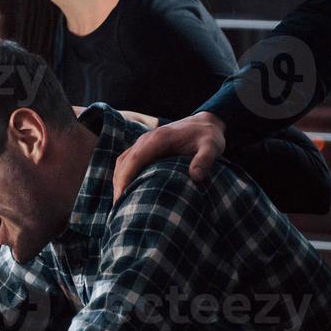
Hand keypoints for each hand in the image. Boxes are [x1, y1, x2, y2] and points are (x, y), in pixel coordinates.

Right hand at [112, 111, 226, 199]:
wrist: (205, 123)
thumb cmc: (208, 136)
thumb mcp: (212, 146)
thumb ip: (205, 160)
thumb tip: (196, 177)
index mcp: (159, 138)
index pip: (136, 157)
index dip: (126, 176)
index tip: (121, 195)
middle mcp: (147, 139)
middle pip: (124, 161)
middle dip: (119, 184)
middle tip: (118, 207)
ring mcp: (144, 143)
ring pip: (123, 162)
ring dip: (118, 180)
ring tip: (119, 203)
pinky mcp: (145, 149)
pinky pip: (127, 161)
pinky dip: (123, 175)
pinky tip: (125, 191)